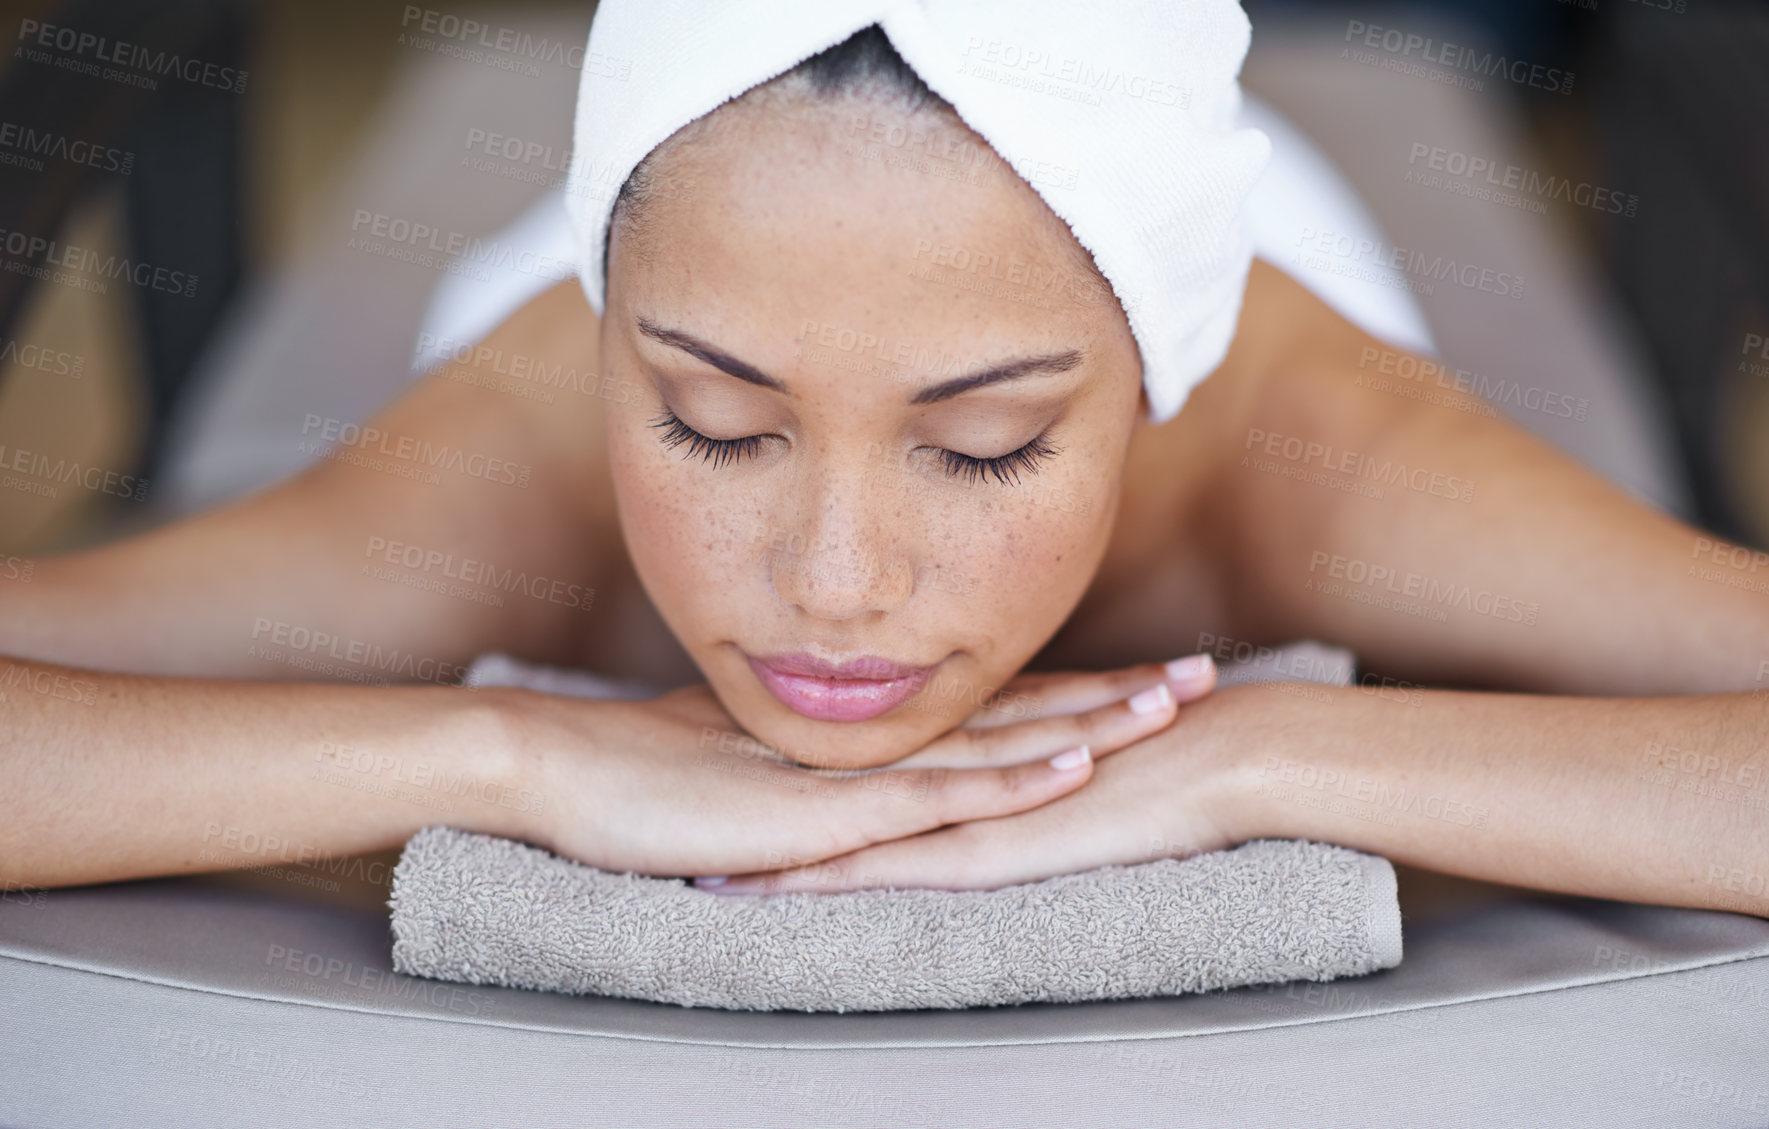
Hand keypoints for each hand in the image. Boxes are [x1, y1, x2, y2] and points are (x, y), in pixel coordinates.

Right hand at [487, 652, 1212, 880]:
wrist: (558, 769)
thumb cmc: (641, 772)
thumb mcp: (752, 770)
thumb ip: (815, 771)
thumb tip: (854, 771)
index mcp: (867, 732)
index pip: (989, 705)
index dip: (1070, 690)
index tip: (1143, 674)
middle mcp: (874, 741)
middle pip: (1017, 714)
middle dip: (1114, 696)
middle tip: (1203, 674)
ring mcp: (855, 772)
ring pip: (996, 745)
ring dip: (1089, 727)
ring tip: (1172, 707)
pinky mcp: (827, 811)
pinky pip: (937, 798)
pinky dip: (1009, 782)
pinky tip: (1071, 769)